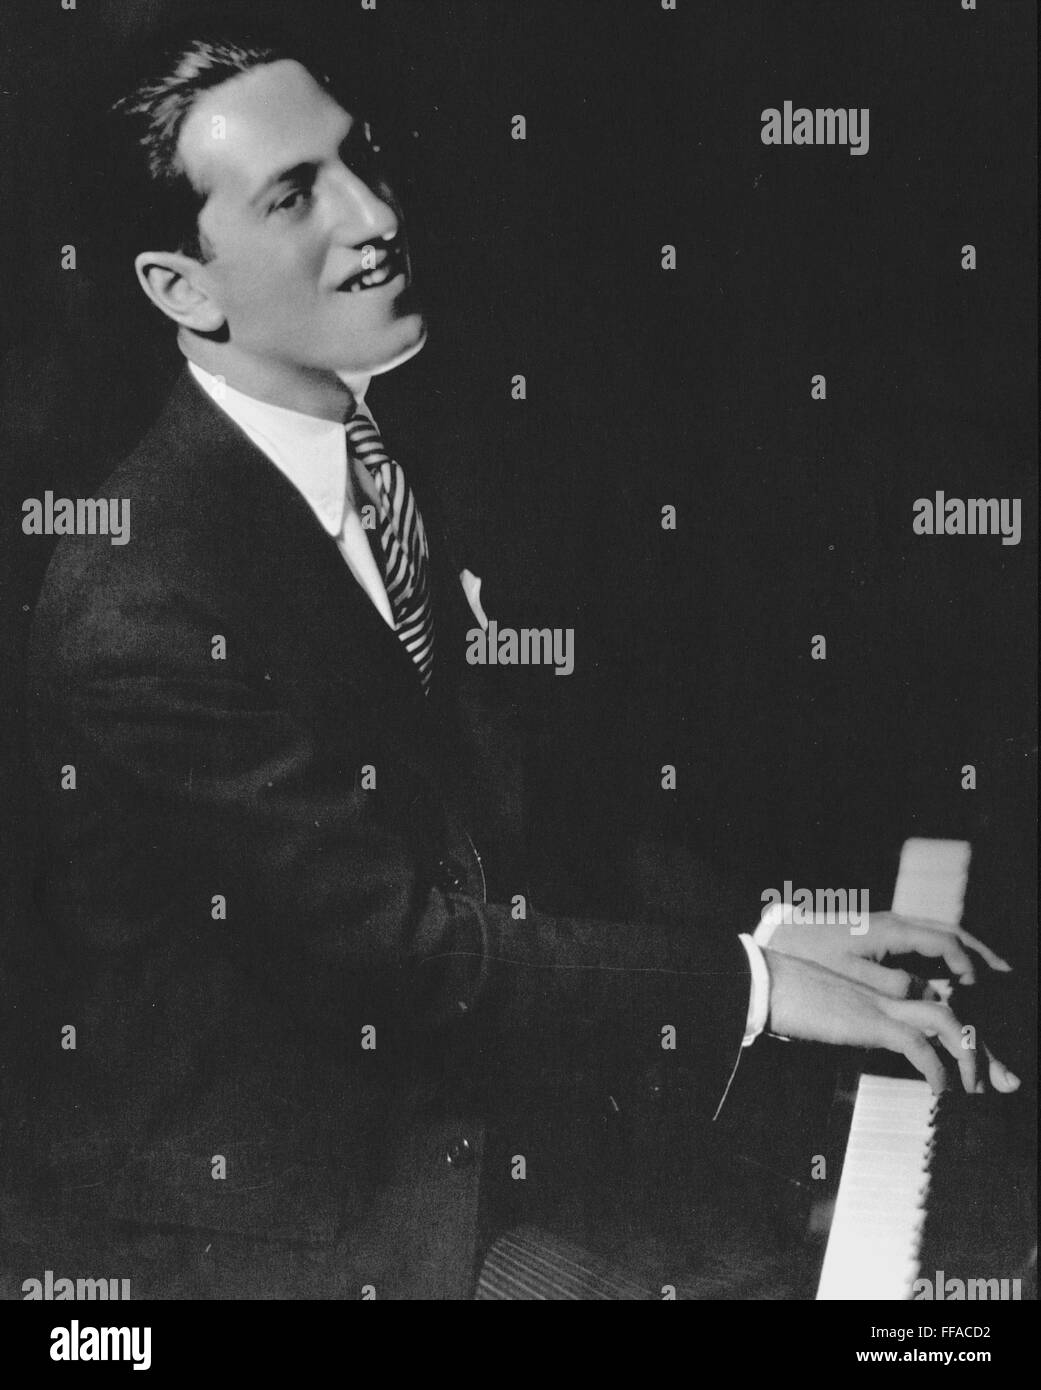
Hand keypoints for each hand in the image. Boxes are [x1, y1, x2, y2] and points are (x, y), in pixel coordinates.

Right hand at [763, 950, 1020, 1094]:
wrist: (762, 983)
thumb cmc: (783, 998)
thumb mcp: (821, 1014)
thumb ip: (842, 1022)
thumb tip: (845, 1038)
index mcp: (877, 992)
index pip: (932, 1006)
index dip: (958, 1034)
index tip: (974, 1065)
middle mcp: (886, 995)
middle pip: (951, 1012)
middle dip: (981, 1048)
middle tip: (1004, 1082)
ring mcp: (879, 1004)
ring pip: (945, 1020)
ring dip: (967, 1055)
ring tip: (976, 1089)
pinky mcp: (868, 1020)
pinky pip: (915, 1044)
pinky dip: (934, 1069)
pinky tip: (938, 1090)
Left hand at [765, 907, 1010, 993]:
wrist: (782, 935)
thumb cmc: (813, 957)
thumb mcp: (852, 976)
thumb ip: (894, 985)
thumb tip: (931, 994)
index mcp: (892, 930)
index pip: (944, 943)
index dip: (966, 966)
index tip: (978, 989)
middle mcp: (896, 922)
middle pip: (950, 931)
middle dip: (980, 952)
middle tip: (1007, 973)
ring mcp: (889, 925)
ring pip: (939, 931)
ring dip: (967, 949)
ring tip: (991, 970)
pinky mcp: (882, 932)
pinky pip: (925, 937)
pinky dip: (947, 950)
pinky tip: (953, 968)